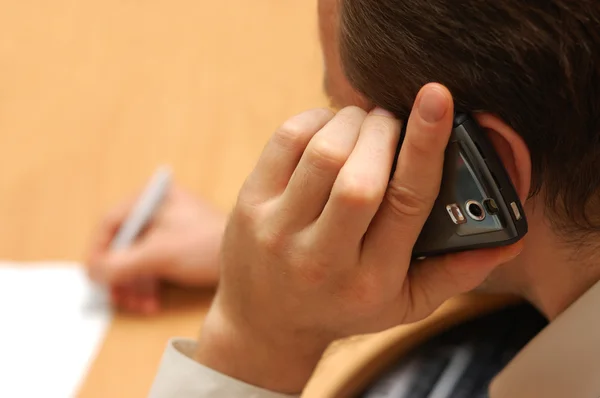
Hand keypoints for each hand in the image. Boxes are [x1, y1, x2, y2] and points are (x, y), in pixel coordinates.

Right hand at [86, 185, 225, 313]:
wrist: (251, 258)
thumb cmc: (206, 245)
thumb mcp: (159, 254)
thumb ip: (122, 263)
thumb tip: (91, 274)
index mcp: (151, 198)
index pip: (109, 223)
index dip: (97, 252)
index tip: (95, 279)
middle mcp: (156, 209)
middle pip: (120, 244)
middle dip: (117, 275)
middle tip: (119, 300)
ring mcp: (166, 229)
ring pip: (134, 258)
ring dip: (131, 285)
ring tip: (141, 306)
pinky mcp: (176, 247)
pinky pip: (150, 265)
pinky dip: (147, 285)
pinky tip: (152, 303)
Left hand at [195, 84, 522, 392]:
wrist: (266, 322)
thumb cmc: (343, 307)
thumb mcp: (403, 305)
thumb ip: (456, 273)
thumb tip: (508, 238)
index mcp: (372, 279)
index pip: (406, 203)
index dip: (426, 145)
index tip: (439, 99)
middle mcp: (323, 257)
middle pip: (361, 174)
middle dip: (384, 130)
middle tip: (393, 120)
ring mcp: (279, 230)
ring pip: (323, 152)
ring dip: (353, 121)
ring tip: (364, 124)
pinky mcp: (251, 205)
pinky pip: (286, 141)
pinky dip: (316, 120)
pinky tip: (329, 128)